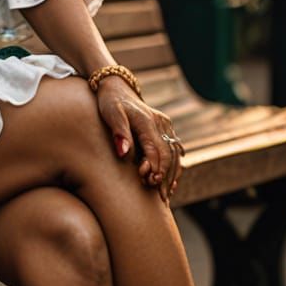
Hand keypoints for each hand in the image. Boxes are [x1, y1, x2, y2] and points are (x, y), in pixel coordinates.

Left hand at [95, 76, 183, 202]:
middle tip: (161, 198)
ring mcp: (165, 126)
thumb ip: (118, 133)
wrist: (117, 88)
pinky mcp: (165, 129)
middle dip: (166, 177)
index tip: (149, 182)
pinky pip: (175, 150)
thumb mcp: (110, 114)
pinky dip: (175, 167)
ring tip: (166, 195)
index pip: (156, 150)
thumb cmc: (110, 102)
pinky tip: (171, 182)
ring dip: (172, 175)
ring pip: (176, 154)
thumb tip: (124, 153)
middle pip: (169, 155)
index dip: (155, 168)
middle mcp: (160, 124)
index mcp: (148, 122)